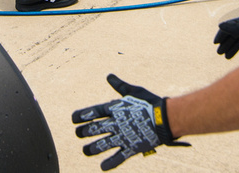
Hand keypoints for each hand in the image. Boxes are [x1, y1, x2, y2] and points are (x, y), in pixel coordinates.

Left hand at [72, 74, 189, 170]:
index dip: (81, 116)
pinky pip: (118, 158)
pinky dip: (110, 163)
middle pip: (95, 128)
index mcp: (115, 109)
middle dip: (84, 132)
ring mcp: (123, 136)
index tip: (73, 119)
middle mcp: (116, 123)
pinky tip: (102, 167)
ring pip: (103, 144)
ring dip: (92, 148)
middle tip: (79, 134)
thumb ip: (119, 86)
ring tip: (86, 151)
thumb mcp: (133, 91)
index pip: (93, 112)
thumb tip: (109, 76)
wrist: (166, 117)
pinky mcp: (131, 148)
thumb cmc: (150, 102)